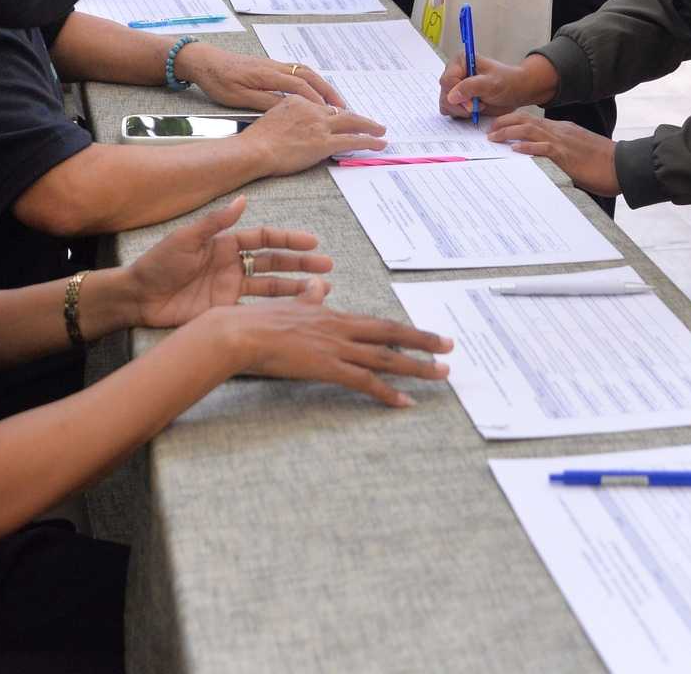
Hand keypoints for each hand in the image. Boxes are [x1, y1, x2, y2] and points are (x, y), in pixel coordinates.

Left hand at [128, 197, 333, 328]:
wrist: (138, 297)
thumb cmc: (157, 263)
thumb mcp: (186, 239)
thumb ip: (216, 222)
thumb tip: (244, 199)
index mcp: (225, 243)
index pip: (264, 239)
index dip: (288, 239)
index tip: (311, 242)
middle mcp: (232, 264)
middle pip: (274, 262)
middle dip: (301, 263)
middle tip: (327, 266)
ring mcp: (230, 288)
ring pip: (270, 286)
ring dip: (295, 287)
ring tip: (321, 289)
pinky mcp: (224, 310)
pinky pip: (255, 308)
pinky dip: (274, 310)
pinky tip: (293, 311)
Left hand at [177, 42, 347, 109]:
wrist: (204, 60)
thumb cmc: (218, 80)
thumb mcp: (238, 97)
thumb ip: (264, 102)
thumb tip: (288, 110)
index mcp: (267, 75)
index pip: (300, 87)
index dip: (317, 100)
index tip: (331, 113)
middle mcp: (275, 67)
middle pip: (309, 76)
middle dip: (328, 92)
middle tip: (343, 107)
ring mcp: (273, 65)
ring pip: (305, 72)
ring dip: (322, 85)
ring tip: (334, 100)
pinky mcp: (270, 66)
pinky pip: (298, 71)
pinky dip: (312, 81)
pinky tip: (314, 90)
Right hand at [216, 280, 452, 407]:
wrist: (241, 332)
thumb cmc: (257, 321)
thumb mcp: (289, 305)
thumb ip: (309, 299)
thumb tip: (320, 287)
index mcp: (332, 314)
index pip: (376, 323)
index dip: (401, 329)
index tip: (423, 334)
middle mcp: (341, 328)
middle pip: (391, 334)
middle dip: (423, 340)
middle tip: (449, 346)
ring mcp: (336, 348)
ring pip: (386, 358)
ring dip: (417, 367)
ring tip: (441, 373)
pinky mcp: (328, 367)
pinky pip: (366, 382)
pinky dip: (388, 393)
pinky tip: (405, 402)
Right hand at [240, 96, 386, 170]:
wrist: (254, 149)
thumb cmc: (257, 139)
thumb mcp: (272, 117)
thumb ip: (288, 117)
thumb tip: (297, 125)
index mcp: (298, 101)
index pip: (323, 107)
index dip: (336, 115)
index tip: (344, 118)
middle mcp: (312, 110)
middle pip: (342, 111)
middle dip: (360, 117)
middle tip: (373, 122)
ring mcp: (319, 126)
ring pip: (352, 123)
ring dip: (369, 127)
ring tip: (381, 130)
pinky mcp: (324, 142)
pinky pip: (353, 140)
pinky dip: (369, 142)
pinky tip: (379, 143)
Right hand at [439, 53, 557, 119]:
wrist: (516, 91)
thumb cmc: (507, 82)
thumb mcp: (491, 83)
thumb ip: (470, 87)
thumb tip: (451, 96)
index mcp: (460, 61)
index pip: (447, 80)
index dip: (457, 94)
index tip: (472, 105)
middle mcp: (454, 73)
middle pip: (444, 93)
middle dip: (460, 105)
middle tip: (477, 107)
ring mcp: (455, 87)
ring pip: (445, 104)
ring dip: (461, 110)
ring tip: (478, 106)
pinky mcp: (458, 100)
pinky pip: (450, 111)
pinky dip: (461, 114)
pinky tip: (475, 111)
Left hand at [487, 113, 621, 196]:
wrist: (623, 165)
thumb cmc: (603, 162)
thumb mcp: (578, 152)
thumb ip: (560, 152)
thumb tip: (544, 160)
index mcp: (562, 130)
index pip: (533, 120)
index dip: (513, 121)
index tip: (499, 125)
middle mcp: (560, 131)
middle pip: (527, 120)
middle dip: (505, 122)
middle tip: (489, 129)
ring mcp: (563, 141)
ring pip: (530, 130)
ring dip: (509, 133)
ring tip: (493, 137)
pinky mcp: (566, 155)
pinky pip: (543, 149)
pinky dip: (527, 148)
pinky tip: (514, 150)